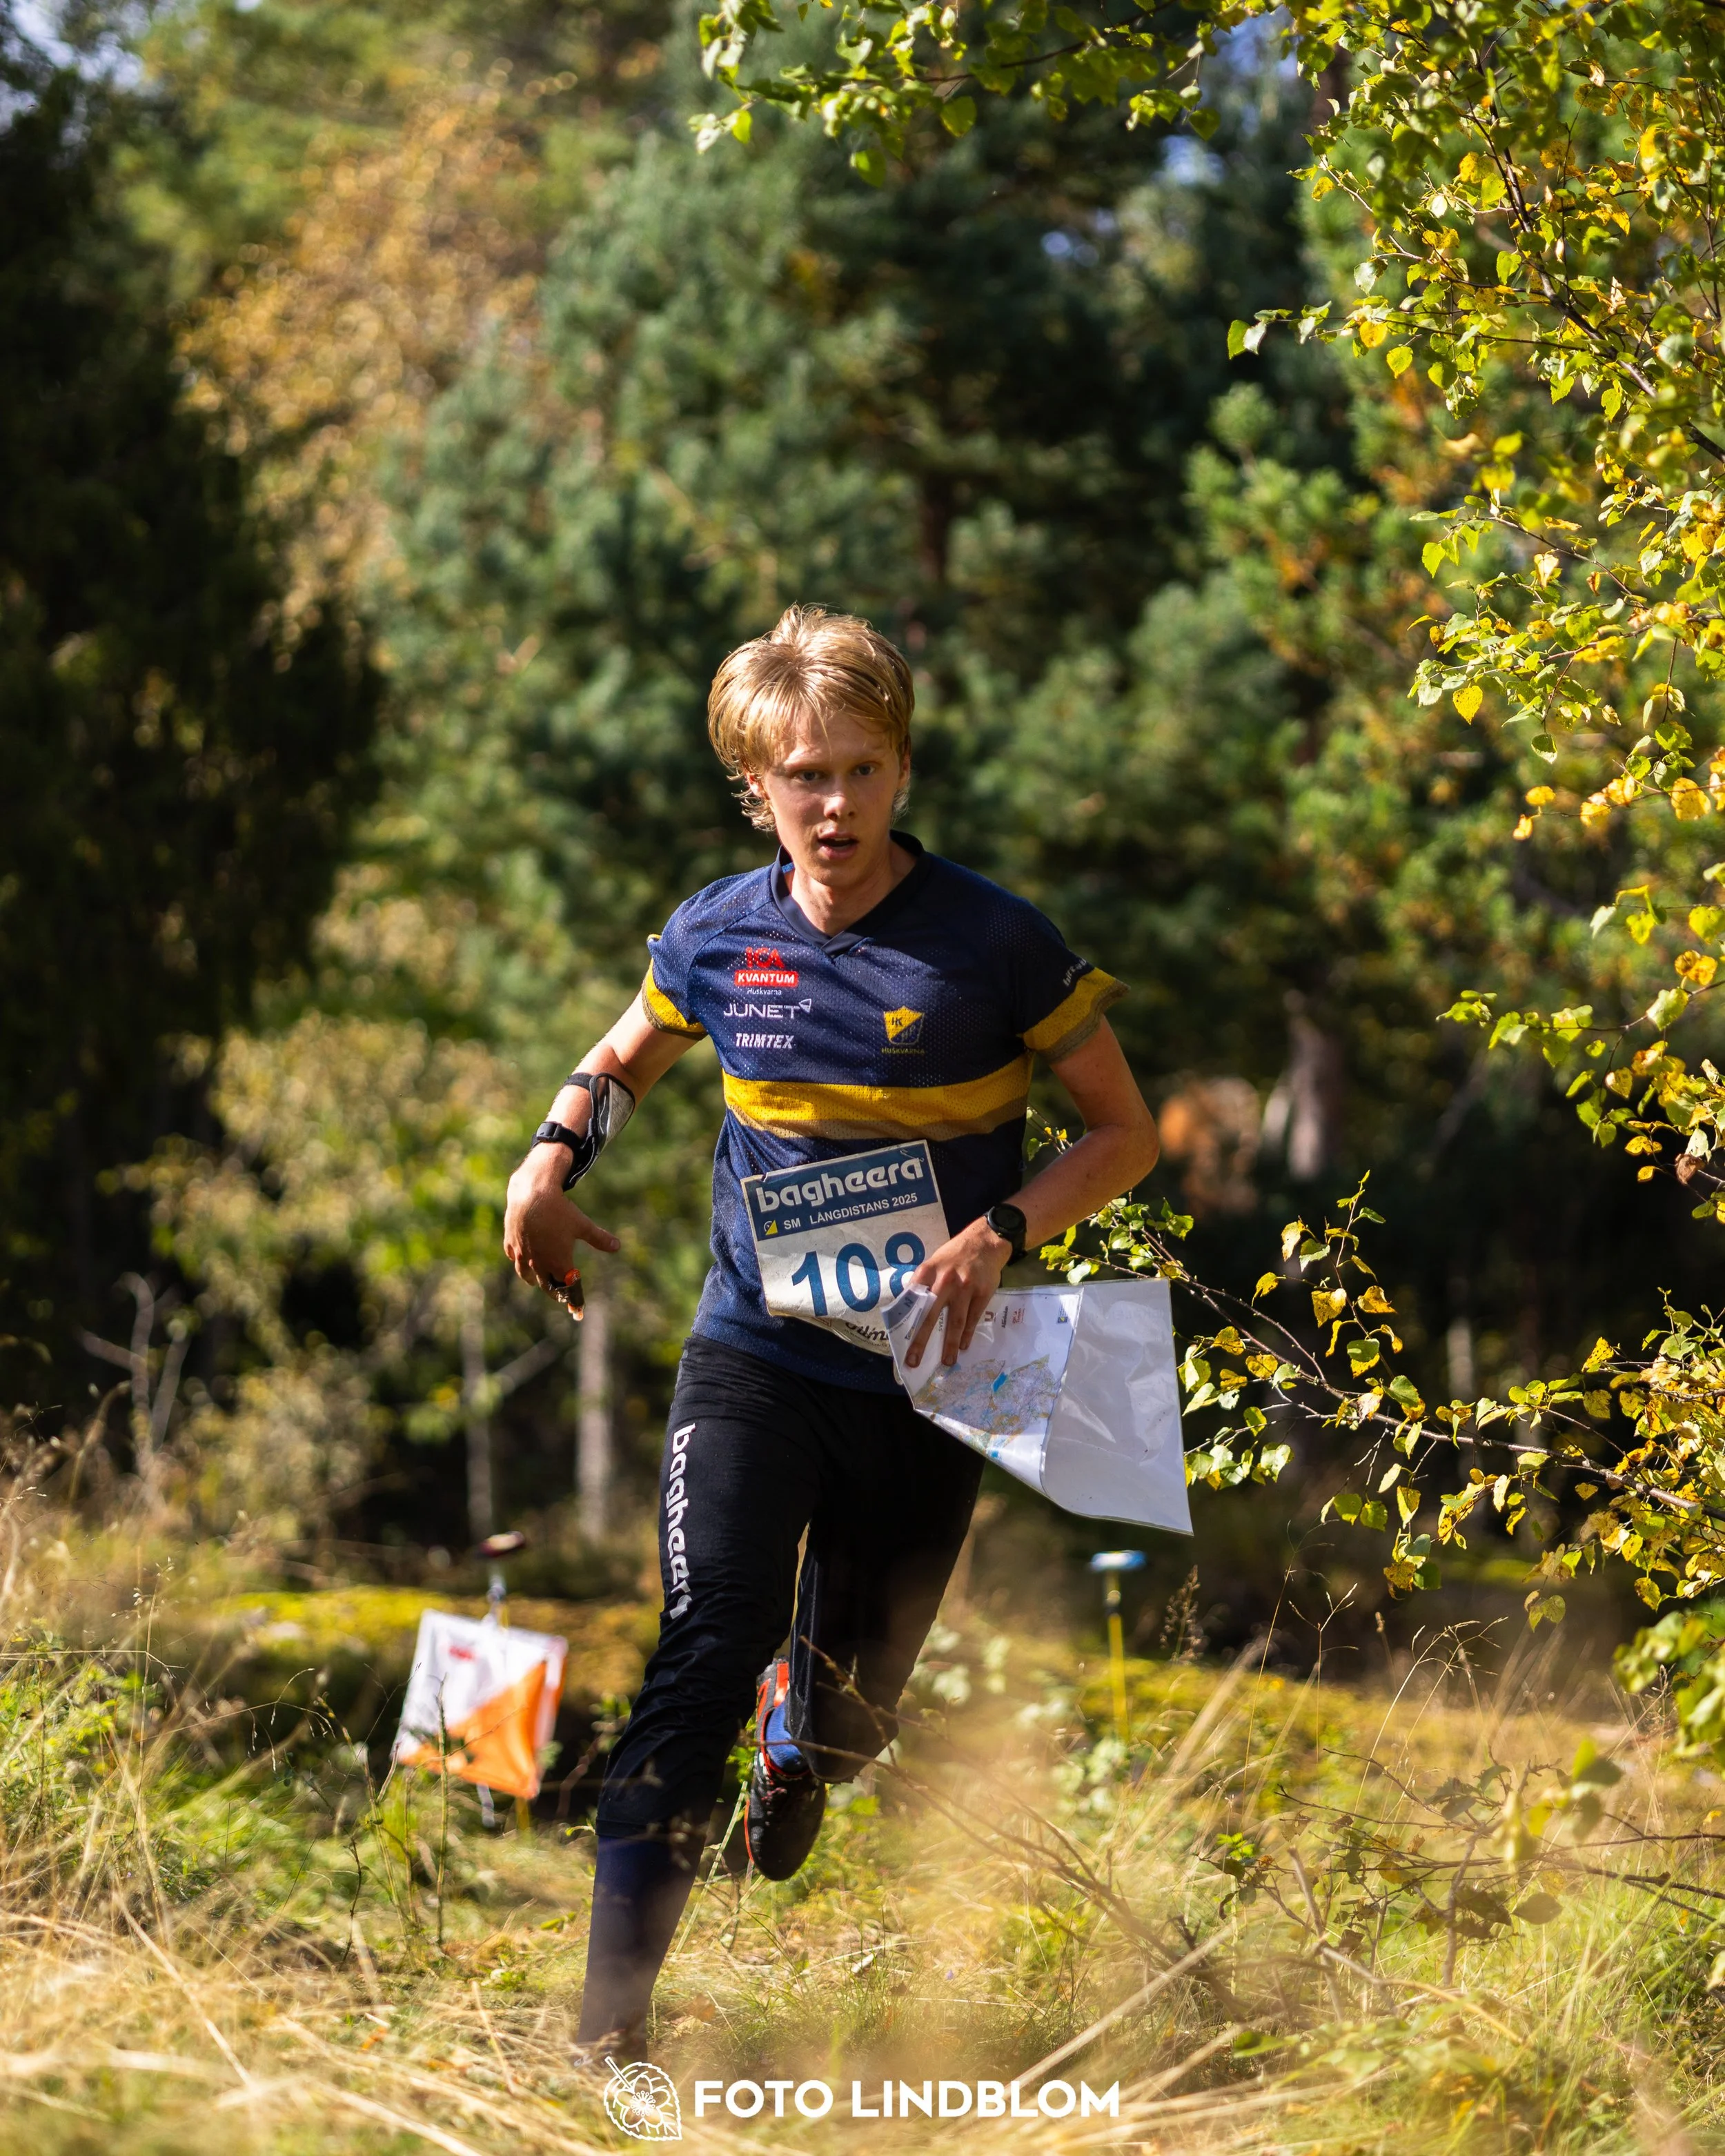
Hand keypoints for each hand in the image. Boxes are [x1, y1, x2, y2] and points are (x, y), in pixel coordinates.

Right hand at [503, 1150, 621, 1297]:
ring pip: (525, 1273)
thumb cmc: (560, 1211)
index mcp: (558, 1263)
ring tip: (537, 1281)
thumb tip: (617, 1246)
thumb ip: (599, 1238)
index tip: (576, 1307)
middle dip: (554, 1291)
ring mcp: (521, 1254)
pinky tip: (520, 1258)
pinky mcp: (510, 1242)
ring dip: (533, 1279)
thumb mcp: (582, 1225)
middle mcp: (538, 1263)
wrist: (531, 1195)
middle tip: (560, 1295)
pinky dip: (518, 1260)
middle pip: (545, 1284)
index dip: (572, 1297)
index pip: (566, 1288)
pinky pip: (513, 1256)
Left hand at [904, 1216, 1011, 1368]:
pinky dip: (967, 1333)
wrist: (986, 1241)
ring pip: (955, 1320)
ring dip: (949, 1343)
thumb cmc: (955, 1255)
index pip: (912, 1299)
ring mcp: (965, 1287)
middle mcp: (944, 1279)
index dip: (904, 1320)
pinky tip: (963, 1346)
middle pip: (930, 1314)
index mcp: (928, 1271)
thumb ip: (923, 1281)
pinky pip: (973, 1317)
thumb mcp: (934, 1261)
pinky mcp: (982, 1293)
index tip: (899, 1341)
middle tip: (914, 1361)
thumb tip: (908, 1304)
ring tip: (946, 1361)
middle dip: (921, 1340)